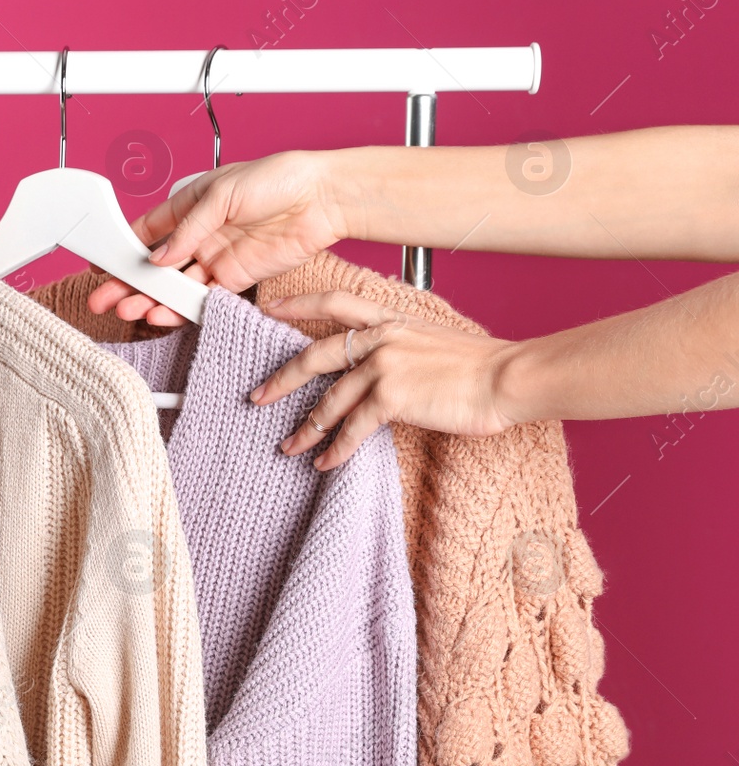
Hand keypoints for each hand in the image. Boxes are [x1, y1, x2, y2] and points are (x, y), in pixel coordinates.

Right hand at [88, 150, 347, 325]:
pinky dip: (183, 308)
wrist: (321, 198)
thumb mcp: (222, 194)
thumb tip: (160, 258)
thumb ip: (188, 230)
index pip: (147, 230)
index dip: (122, 248)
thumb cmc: (277, 179)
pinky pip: (204, 297)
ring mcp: (217, 257)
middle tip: (106, 299)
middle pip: (156, 265)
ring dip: (153, 299)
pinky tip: (165, 314)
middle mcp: (200, 234)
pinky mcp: (237, 277)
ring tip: (130, 311)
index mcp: (189, 205)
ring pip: (176, 285)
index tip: (102, 265)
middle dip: (130, 282)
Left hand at [249, 291, 526, 469]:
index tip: (268, 308)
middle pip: (315, 355)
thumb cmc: (479, 366)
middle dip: (281, 378)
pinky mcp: (393, 396)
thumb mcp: (432, 341)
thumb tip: (374, 371)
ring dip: (306, 428)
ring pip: (329, 399)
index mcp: (390, 319)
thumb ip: (398, 347)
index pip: (334, 302)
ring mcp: (384, 366)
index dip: (297, 303)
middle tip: (256, 396)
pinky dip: (335, 449)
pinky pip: (352, 428)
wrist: (508, 377)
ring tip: (289, 446)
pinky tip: (324, 463)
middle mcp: (381, 337)